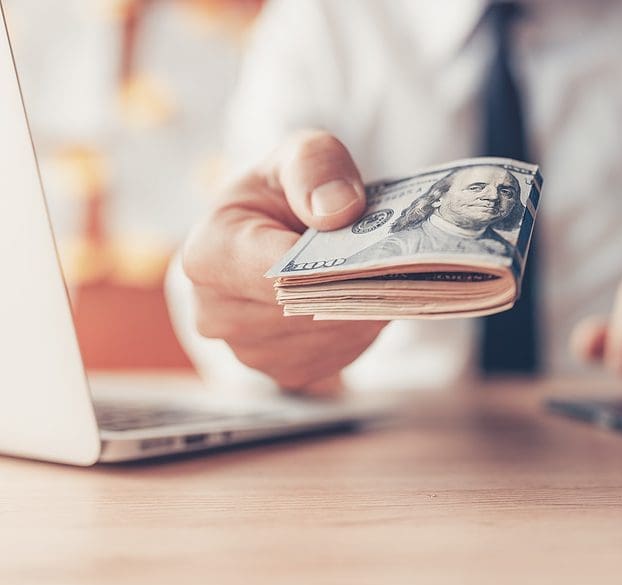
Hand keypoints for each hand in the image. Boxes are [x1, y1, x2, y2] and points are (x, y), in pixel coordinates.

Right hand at [182, 131, 386, 390]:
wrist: (270, 233)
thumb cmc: (282, 191)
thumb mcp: (298, 154)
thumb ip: (315, 167)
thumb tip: (336, 211)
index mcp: (207, 255)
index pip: (281, 272)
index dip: (336, 261)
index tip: (379, 248)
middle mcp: (216, 313)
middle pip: (310, 308)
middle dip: (357, 283)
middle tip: (394, 259)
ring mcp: (248, 351)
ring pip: (332, 335)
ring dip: (363, 308)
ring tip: (373, 274)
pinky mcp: (283, 373)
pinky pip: (338, 356)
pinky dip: (358, 329)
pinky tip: (357, 298)